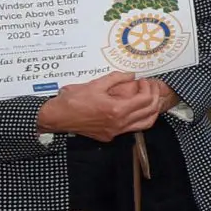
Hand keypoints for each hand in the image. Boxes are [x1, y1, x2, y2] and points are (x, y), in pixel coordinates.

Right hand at [38, 72, 173, 140]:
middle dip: (154, 97)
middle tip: (149, 88)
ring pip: (144, 124)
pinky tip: (134, 109)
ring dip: (150, 111)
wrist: (56, 117)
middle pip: (149, 112)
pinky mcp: (109, 136)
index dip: (147, 88)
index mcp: (116, 110)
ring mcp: (115, 132)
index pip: (145, 100)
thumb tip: (131, 75)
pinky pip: (130, 129)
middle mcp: (119, 124)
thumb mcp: (95, 84)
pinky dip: (138, 119)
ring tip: (148, 100)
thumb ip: (116, 78)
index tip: (142, 81)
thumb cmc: (72, 100)